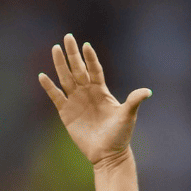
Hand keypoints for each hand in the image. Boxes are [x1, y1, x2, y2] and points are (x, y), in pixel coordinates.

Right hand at [39, 34, 150, 167]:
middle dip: (72, 54)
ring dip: (60, 65)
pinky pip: (56, 97)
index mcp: (102, 91)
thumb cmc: (120, 135)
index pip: (95, 70)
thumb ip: (134, 101)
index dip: (90, 58)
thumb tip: (147, 91)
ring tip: (54, 49)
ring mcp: (76, 102)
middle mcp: (87, 93)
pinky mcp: (66, 113)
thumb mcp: (128, 116)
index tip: (86, 45)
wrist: (107, 153)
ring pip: (66, 79)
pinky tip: (42, 76)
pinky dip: (49, 87)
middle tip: (67, 37)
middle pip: (78, 69)